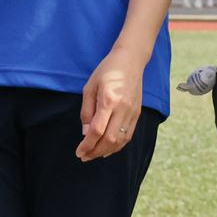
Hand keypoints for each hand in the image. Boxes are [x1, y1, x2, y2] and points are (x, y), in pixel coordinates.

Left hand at [77, 47, 145, 161]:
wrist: (131, 60)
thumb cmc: (107, 70)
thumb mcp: (90, 86)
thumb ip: (86, 111)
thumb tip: (85, 133)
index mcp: (109, 100)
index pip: (97, 130)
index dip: (87, 145)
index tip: (79, 152)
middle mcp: (123, 108)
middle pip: (110, 139)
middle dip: (95, 152)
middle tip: (84, 157)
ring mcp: (132, 112)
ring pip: (121, 141)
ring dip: (106, 151)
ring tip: (94, 154)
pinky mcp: (137, 113)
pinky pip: (128, 136)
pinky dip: (118, 146)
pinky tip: (108, 149)